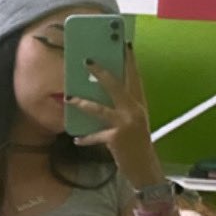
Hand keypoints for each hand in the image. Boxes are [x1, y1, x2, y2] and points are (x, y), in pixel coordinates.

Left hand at [65, 45, 162, 187]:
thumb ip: (124, 110)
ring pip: (100, 108)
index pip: (135, 79)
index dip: (130, 62)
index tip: (125, 46)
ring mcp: (125, 124)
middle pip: (116, 86)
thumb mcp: (135, 124)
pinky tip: (77, 139)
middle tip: (87, 61)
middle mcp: (134, 111)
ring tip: (69, 98)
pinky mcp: (115, 138)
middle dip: (101, 72)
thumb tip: (103, 98)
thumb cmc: (138, 146)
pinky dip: (86, 138)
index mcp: (140, 105)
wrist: (145, 169)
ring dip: (83, 103)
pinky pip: (95, 135)